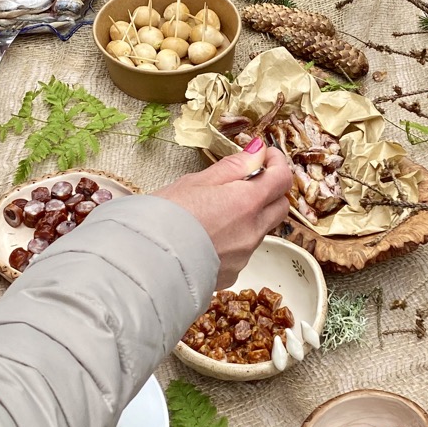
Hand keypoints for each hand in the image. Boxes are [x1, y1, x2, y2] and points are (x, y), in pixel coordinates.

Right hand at [155, 146, 292, 285]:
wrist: (145, 265)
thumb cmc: (164, 218)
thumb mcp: (196, 182)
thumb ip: (233, 167)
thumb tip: (257, 152)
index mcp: (247, 202)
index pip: (282, 179)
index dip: (277, 163)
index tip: (265, 155)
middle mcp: (252, 231)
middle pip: (280, 206)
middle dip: (271, 190)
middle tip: (248, 180)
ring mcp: (244, 256)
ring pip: (260, 230)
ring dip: (251, 216)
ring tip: (218, 211)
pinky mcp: (231, 274)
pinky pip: (242, 252)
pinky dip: (234, 240)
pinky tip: (208, 237)